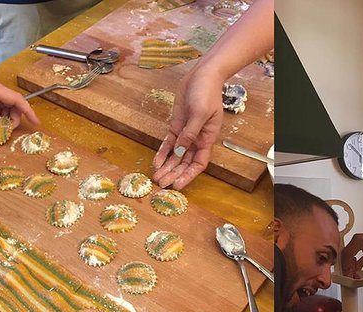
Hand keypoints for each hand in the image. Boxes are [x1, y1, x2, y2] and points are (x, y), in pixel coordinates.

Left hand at [152, 69, 222, 189]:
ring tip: (156, 177)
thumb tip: (180, 151)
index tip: (178, 185)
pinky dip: (162, 152)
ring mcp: (186, 133)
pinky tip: (156, 161)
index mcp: (207, 138)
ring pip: (176, 155)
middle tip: (161, 184)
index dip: (188, 175)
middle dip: (173, 174)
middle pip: (184, 162)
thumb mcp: (200, 113)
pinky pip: (168, 143)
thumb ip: (190, 133)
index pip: (198, 163)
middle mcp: (197, 139)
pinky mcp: (176, 125)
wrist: (202, 76)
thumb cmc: (206, 93)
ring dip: (167, 166)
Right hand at [341, 229, 362, 277]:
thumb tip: (356, 268)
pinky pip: (349, 249)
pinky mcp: (354, 240)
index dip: (346, 263)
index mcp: (359, 241)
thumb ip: (362, 262)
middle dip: (345, 263)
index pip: (349, 253)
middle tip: (347, 270)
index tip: (346, 269)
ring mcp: (354, 239)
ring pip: (346, 251)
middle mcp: (355, 238)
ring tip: (350, 267)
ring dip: (347, 260)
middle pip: (345, 252)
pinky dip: (349, 256)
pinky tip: (352, 262)